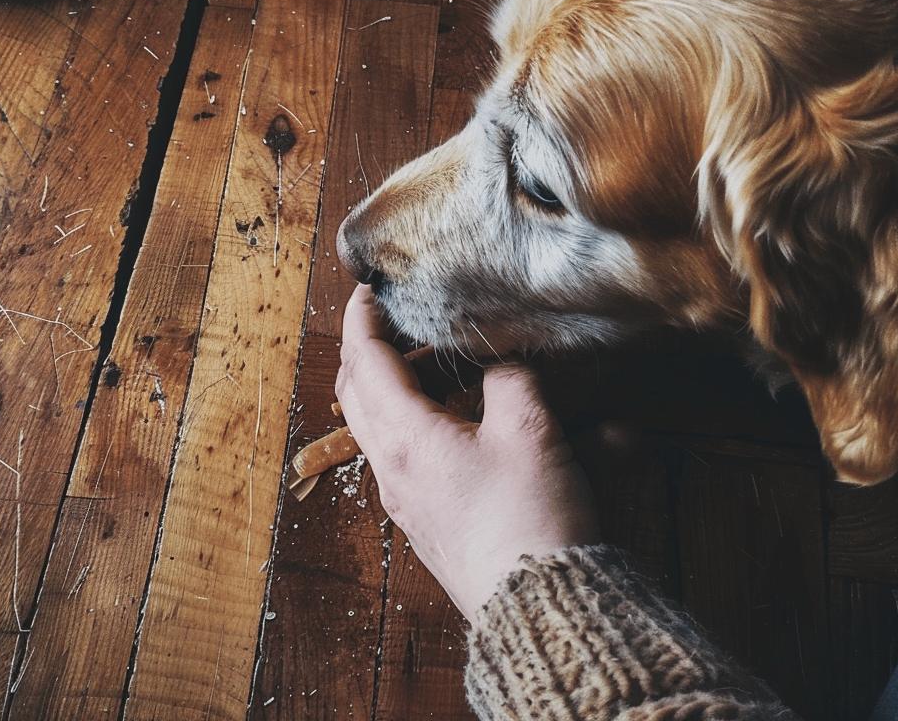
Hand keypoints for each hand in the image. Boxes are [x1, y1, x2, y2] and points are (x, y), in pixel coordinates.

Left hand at [334, 285, 599, 620]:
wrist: (538, 608)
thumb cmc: (530, 520)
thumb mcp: (529, 430)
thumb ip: (510, 377)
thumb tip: (500, 358)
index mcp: (404, 437)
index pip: (363, 360)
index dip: (362, 318)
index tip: (370, 288)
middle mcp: (392, 469)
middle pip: (359, 393)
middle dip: (372, 349)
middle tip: (402, 321)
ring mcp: (407, 500)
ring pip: (383, 426)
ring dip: (401, 386)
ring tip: (443, 363)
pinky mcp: (428, 522)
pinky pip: (408, 458)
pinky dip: (422, 422)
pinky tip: (465, 420)